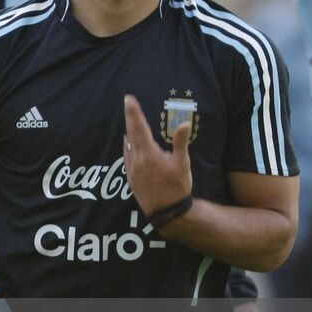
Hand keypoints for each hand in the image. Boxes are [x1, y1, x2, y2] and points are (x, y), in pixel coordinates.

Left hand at [123, 95, 192, 217]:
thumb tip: (185, 123)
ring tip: (129, 119)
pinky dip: (127, 145)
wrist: (167, 212)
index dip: (134, 112)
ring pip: (128, 144)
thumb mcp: (183, 164)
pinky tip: (128, 142)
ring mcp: (132, 168)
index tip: (129, 99)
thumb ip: (181, 142)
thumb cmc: (177, 187)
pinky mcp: (130, 177)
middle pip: (131, 132)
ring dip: (128, 130)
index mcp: (149, 153)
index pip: (139, 127)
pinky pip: (126, 156)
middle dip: (130, 116)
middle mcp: (137, 159)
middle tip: (127, 102)